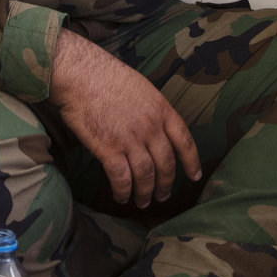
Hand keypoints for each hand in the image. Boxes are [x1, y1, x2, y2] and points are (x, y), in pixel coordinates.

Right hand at [47, 30, 201, 207]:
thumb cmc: (105, 75)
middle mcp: (151, 126)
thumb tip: (152, 128)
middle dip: (166, 184)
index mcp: (161, 109)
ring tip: (142, 202)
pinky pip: (122, 178)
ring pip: (146, 175)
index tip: (195, 176)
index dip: (192, 162)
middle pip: (166, 163)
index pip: (184, 141)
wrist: (80, 74)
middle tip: (163, 197)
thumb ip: (150, 110)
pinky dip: (123, 191)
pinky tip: (121, 197)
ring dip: (145, 193)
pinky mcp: (109, 148)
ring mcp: (131, 138)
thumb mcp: (140, 87)